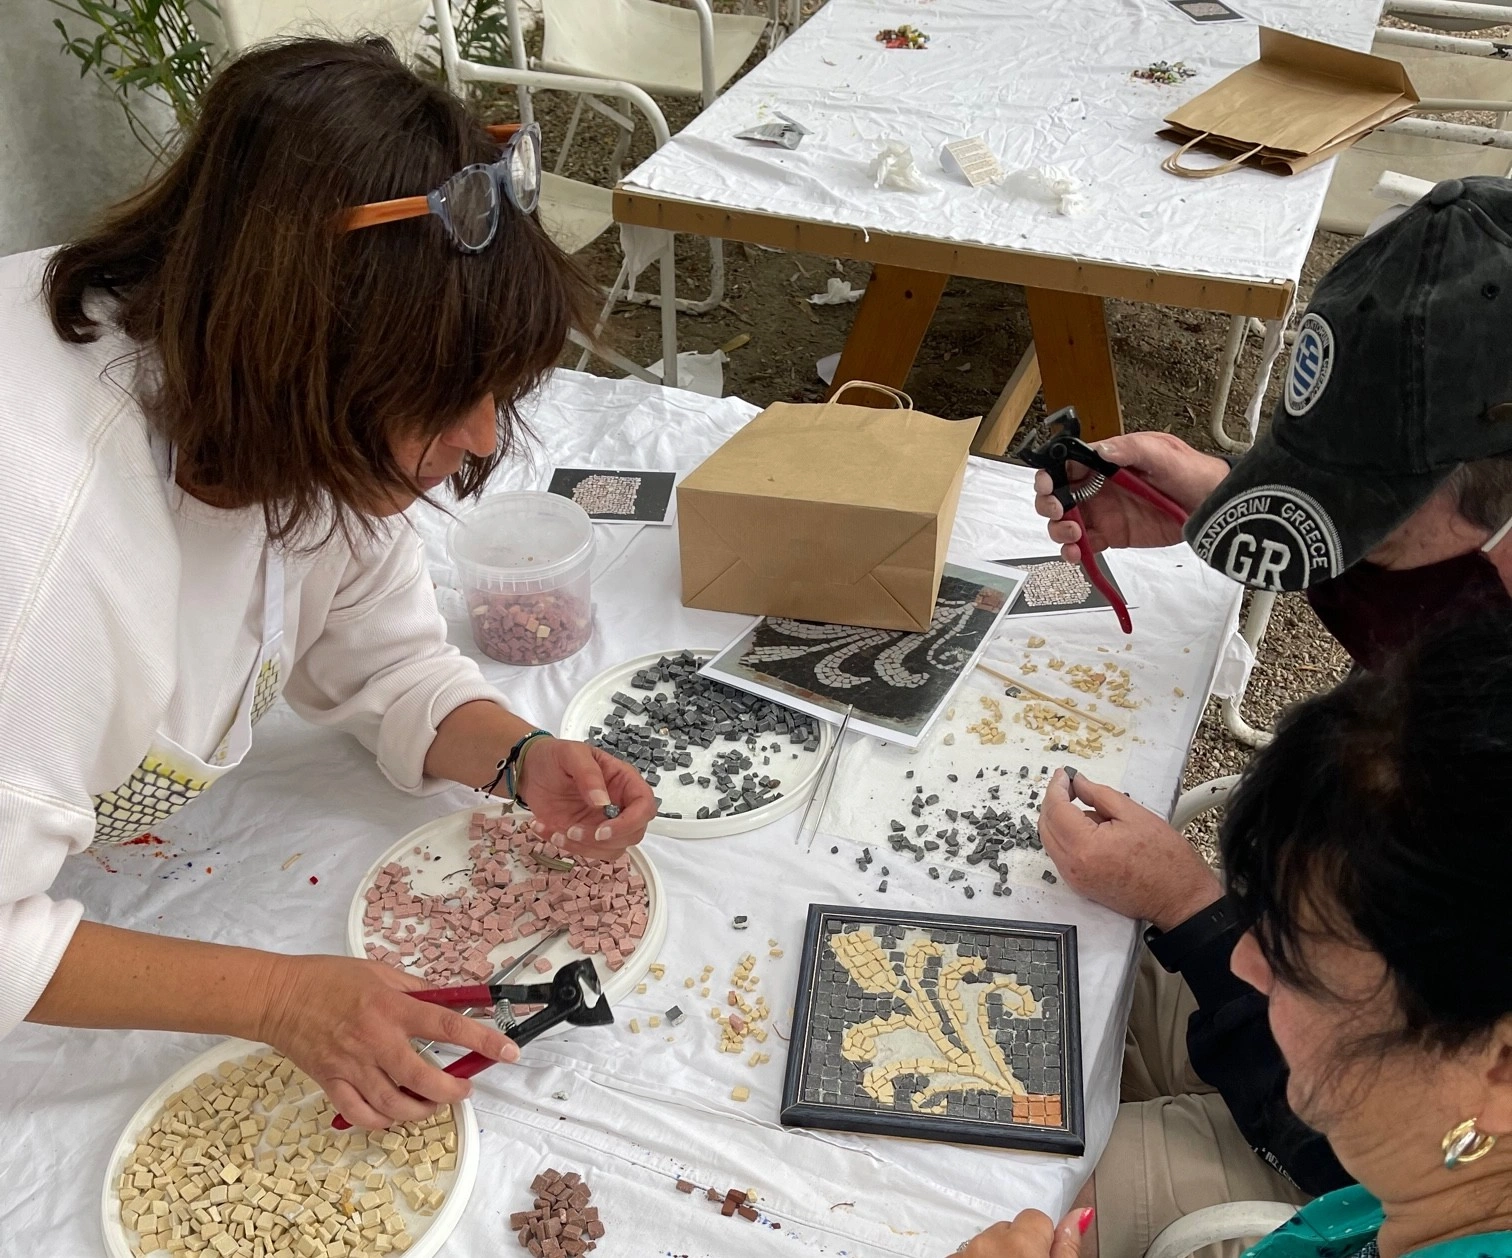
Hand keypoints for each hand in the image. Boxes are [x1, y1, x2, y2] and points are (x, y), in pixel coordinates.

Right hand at [255, 953, 518, 1129]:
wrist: (278, 996)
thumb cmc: (329, 979)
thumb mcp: (380, 971)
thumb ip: (416, 989)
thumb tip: (451, 999)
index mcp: (391, 1007)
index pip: (447, 1026)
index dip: (482, 1039)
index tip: (508, 1051)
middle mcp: (375, 1040)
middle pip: (423, 1078)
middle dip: (452, 1090)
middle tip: (464, 1089)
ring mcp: (351, 1066)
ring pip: (395, 1104)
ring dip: (421, 1110)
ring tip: (433, 1103)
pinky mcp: (331, 1082)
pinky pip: (361, 1114)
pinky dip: (383, 1121)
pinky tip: (395, 1114)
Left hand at [517, 737, 656, 859]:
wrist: (531, 770)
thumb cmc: (556, 757)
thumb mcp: (571, 754)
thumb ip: (588, 774)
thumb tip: (602, 802)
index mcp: (624, 782)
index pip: (645, 806)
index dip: (631, 822)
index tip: (603, 830)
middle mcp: (620, 805)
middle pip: (633, 834)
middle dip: (605, 840)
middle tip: (573, 831)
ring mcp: (603, 823)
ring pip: (612, 849)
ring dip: (584, 847)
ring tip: (556, 831)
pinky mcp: (586, 836)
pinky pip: (587, 851)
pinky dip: (566, 847)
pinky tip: (547, 830)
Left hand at [956, 1207, 1092, 1257]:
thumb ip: (1068, 1246)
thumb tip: (1081, 1213)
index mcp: (1021, 1244)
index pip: (1037, 1218)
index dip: (1043, 1242)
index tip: (1044, 1257)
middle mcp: (989, 1244)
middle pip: (1009, 1229)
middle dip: (1018, 1248)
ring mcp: (964, 1254)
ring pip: (986, 1242)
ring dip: (996, 1256)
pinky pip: (965, 1253)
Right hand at [1034, 432, 1228, 562]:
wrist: (1212, 504)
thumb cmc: (1190, 471)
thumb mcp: (1162, 453)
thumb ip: (1131, 450)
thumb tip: (1101, 449)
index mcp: (1104, 462)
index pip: (1064, 464)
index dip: (1049, 474)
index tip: (1048, 485)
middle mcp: (1097, 487)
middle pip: (1057, 495)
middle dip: (1048, 504)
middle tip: (1059, 511)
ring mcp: (1102, 512)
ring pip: (1064, 522)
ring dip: (1059, 530)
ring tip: (1073, 535)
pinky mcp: (1111, 535)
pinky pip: (1084, 545)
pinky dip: (1074, 551)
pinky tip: (1077, 554)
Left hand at [1039, 769, 1221, 929]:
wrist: (1180, 899)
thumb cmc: (1166, 860)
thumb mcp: (1133, 814)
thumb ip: (1099, 794)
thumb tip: (1077, 783)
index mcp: (1085, 846)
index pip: (1056, 809)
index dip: (1057, 787)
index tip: (1063, 775)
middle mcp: (1073, 867)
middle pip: (1046, 825)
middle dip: (1054, 802)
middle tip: (1070, 786)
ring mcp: (1075, 880)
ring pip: (1051, 841)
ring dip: (1060, 820)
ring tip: (1090, 809)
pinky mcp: (1081, 887)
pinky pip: (1062, 855)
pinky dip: (1068, 837)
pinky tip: (1092, 830)